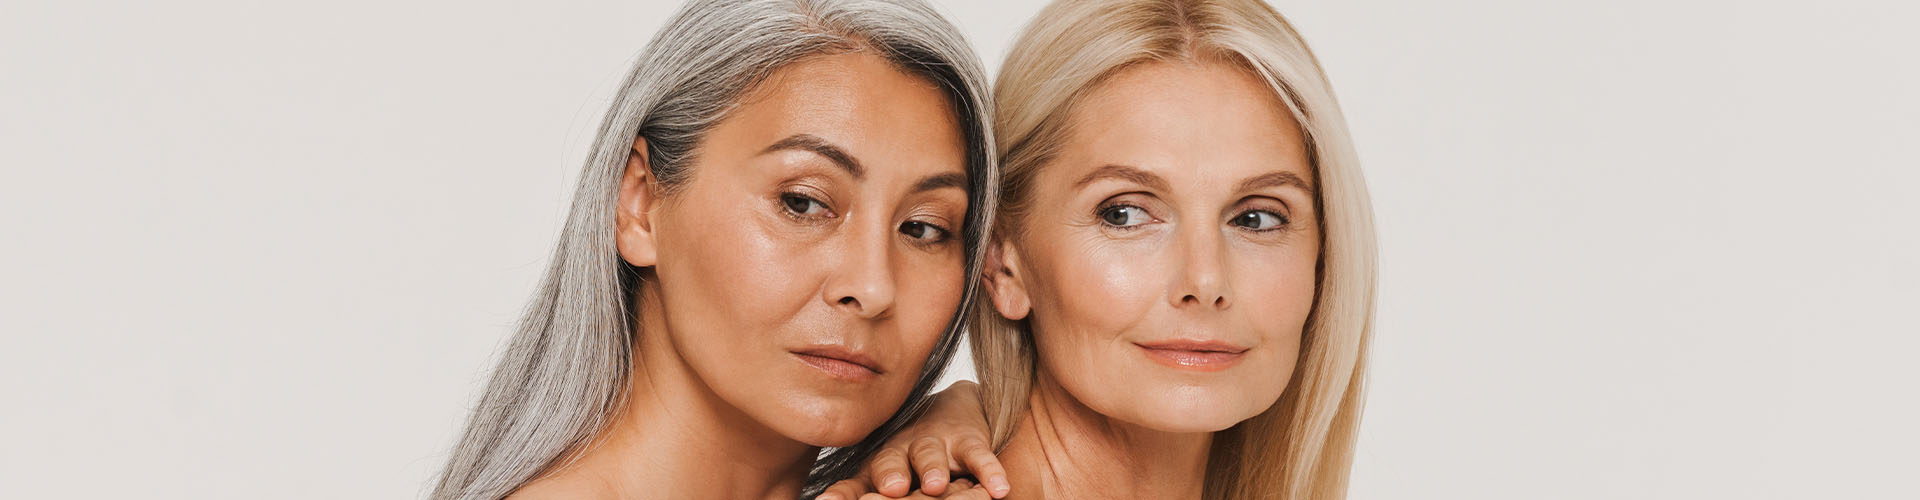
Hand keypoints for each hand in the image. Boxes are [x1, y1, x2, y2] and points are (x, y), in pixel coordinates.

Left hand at [817, 381, 1007, 498]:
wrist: (952, 408)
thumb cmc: (908, 455)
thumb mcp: (879, 472)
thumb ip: (851, 491)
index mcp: (881, 461)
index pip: (863, 478)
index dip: (851, 491)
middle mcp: (905, 450)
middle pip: (894, 461)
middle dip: (892, 473)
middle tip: (890, 488)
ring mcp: (938, 443)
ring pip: (932, 454)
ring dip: (932, 468)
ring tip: (933, 485)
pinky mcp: (970, 442)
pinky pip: (980, 456)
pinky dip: (990, 471)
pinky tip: (999, 489)